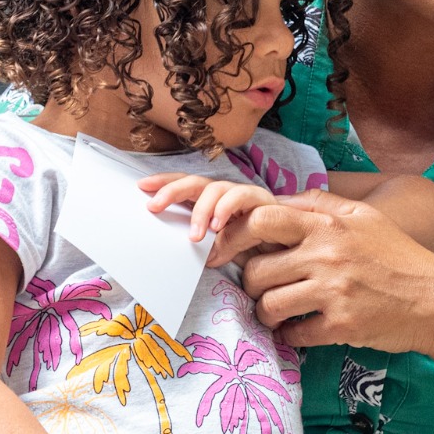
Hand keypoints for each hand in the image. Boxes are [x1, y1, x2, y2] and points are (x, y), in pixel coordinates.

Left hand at [139, 173, 278, 267]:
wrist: (291, 248)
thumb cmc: (255, 247)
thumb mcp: (221, 248)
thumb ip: (205, 244)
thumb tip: (183, 251)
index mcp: (212, 201)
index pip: (186, 187)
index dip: (165, 183)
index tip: (142, 187)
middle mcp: (226, 193)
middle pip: (196, 181)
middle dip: (173, 190)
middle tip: (154, 205)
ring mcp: (244, 194)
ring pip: (217, 188)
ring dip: (202, 210)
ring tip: (195, 235)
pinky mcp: (262, 199)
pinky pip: (242, 196)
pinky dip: (227, 209)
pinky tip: (219, 226)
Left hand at [241, 189, 433, 354]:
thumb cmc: (400, 256)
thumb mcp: (365, 216)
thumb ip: (320, 204)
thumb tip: (276, 199)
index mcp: (329, 224)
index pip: (261, 219)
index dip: (232, 236)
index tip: (222, 251)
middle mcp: (327, 254)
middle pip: (256, 270)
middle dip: (250, 284)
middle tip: (262, 289)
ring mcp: (334, 291)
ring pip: (268, 305)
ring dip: (266, 313)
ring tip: (280, 312)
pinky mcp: (342, 325)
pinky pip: (294, 334)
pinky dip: (291, 335)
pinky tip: (301, 329)